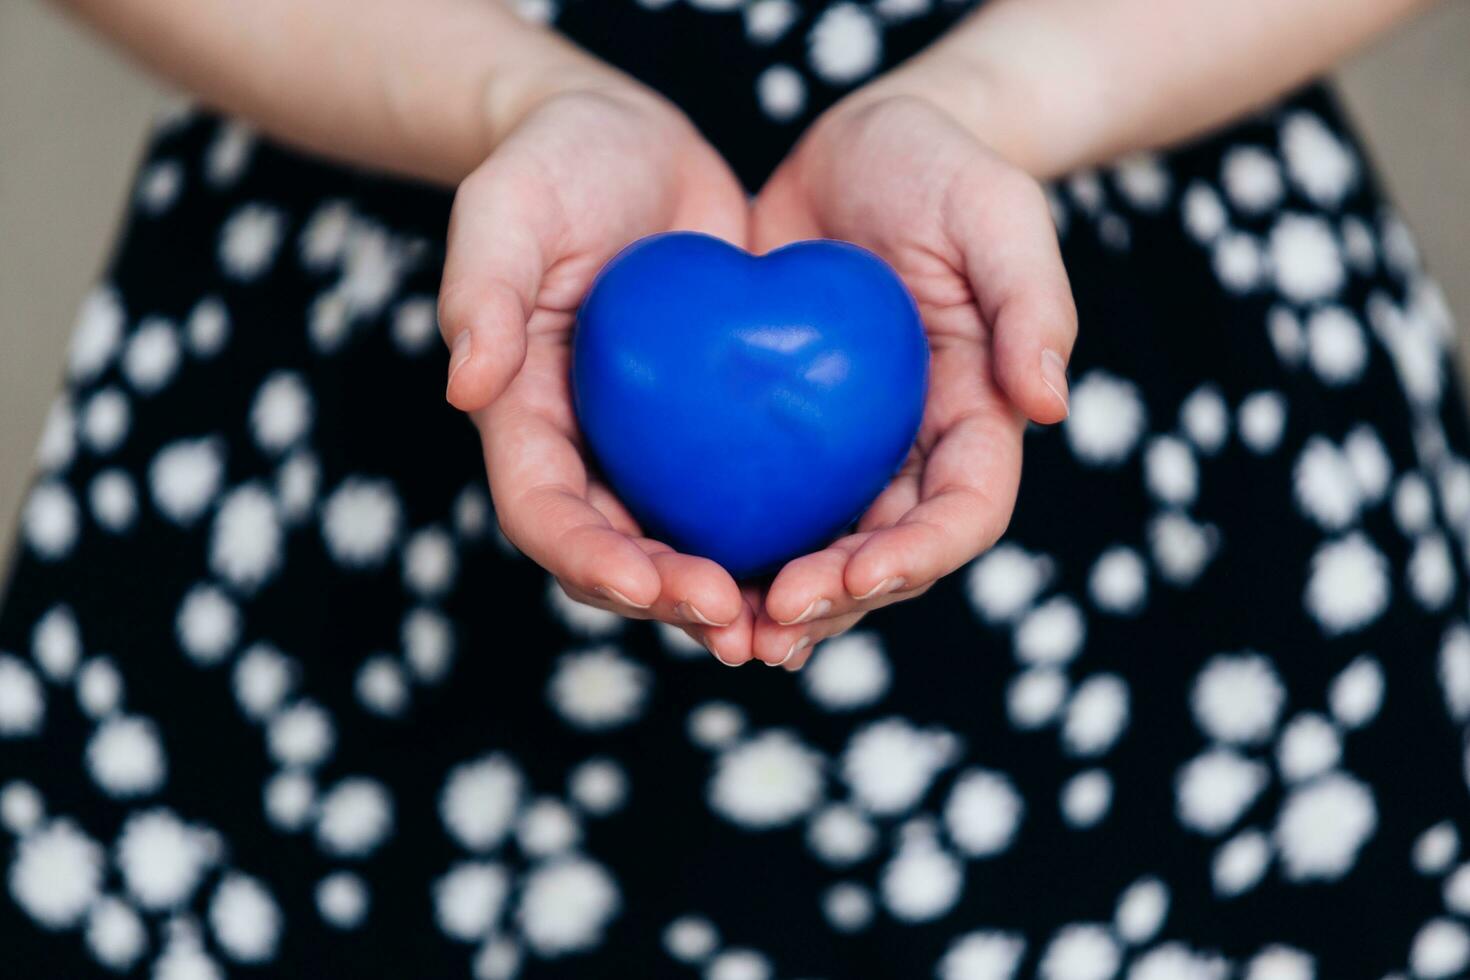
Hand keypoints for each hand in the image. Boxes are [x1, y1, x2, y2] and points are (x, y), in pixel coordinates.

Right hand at [439, 68, 760, 663]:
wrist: (631, 143)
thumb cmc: (555, 165)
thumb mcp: (506, 207)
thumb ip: (482, 289)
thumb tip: (467, 387)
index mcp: (527, 418)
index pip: (545, 514)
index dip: (590, 560)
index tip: (650, 584)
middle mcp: (589, 450)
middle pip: (619, 555)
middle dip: (670, 601)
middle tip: (735, 624)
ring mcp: (654, 448)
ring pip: (686, 546)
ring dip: (731, 597)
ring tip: (790, 625)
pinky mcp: (715, 429)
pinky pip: (746, 494)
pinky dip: (781, 536)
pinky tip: (837, 556)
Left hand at [747, 92, 1076, 668]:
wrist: (862, 146)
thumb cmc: (941, 169)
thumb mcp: (997, 214)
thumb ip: (1031, 303)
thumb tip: (1048, 404)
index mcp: (976, 418)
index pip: (961, 512)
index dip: (916, 556)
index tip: (856, 574)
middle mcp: (913, 451)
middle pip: (886, 556)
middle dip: (836, 602)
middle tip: (769, 626)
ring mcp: (847, 450)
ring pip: (821, 550)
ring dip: (779, 602)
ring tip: (723, 633)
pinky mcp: (781, 433)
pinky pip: (758, 502)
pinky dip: (727, 544)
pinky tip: (676, 568)